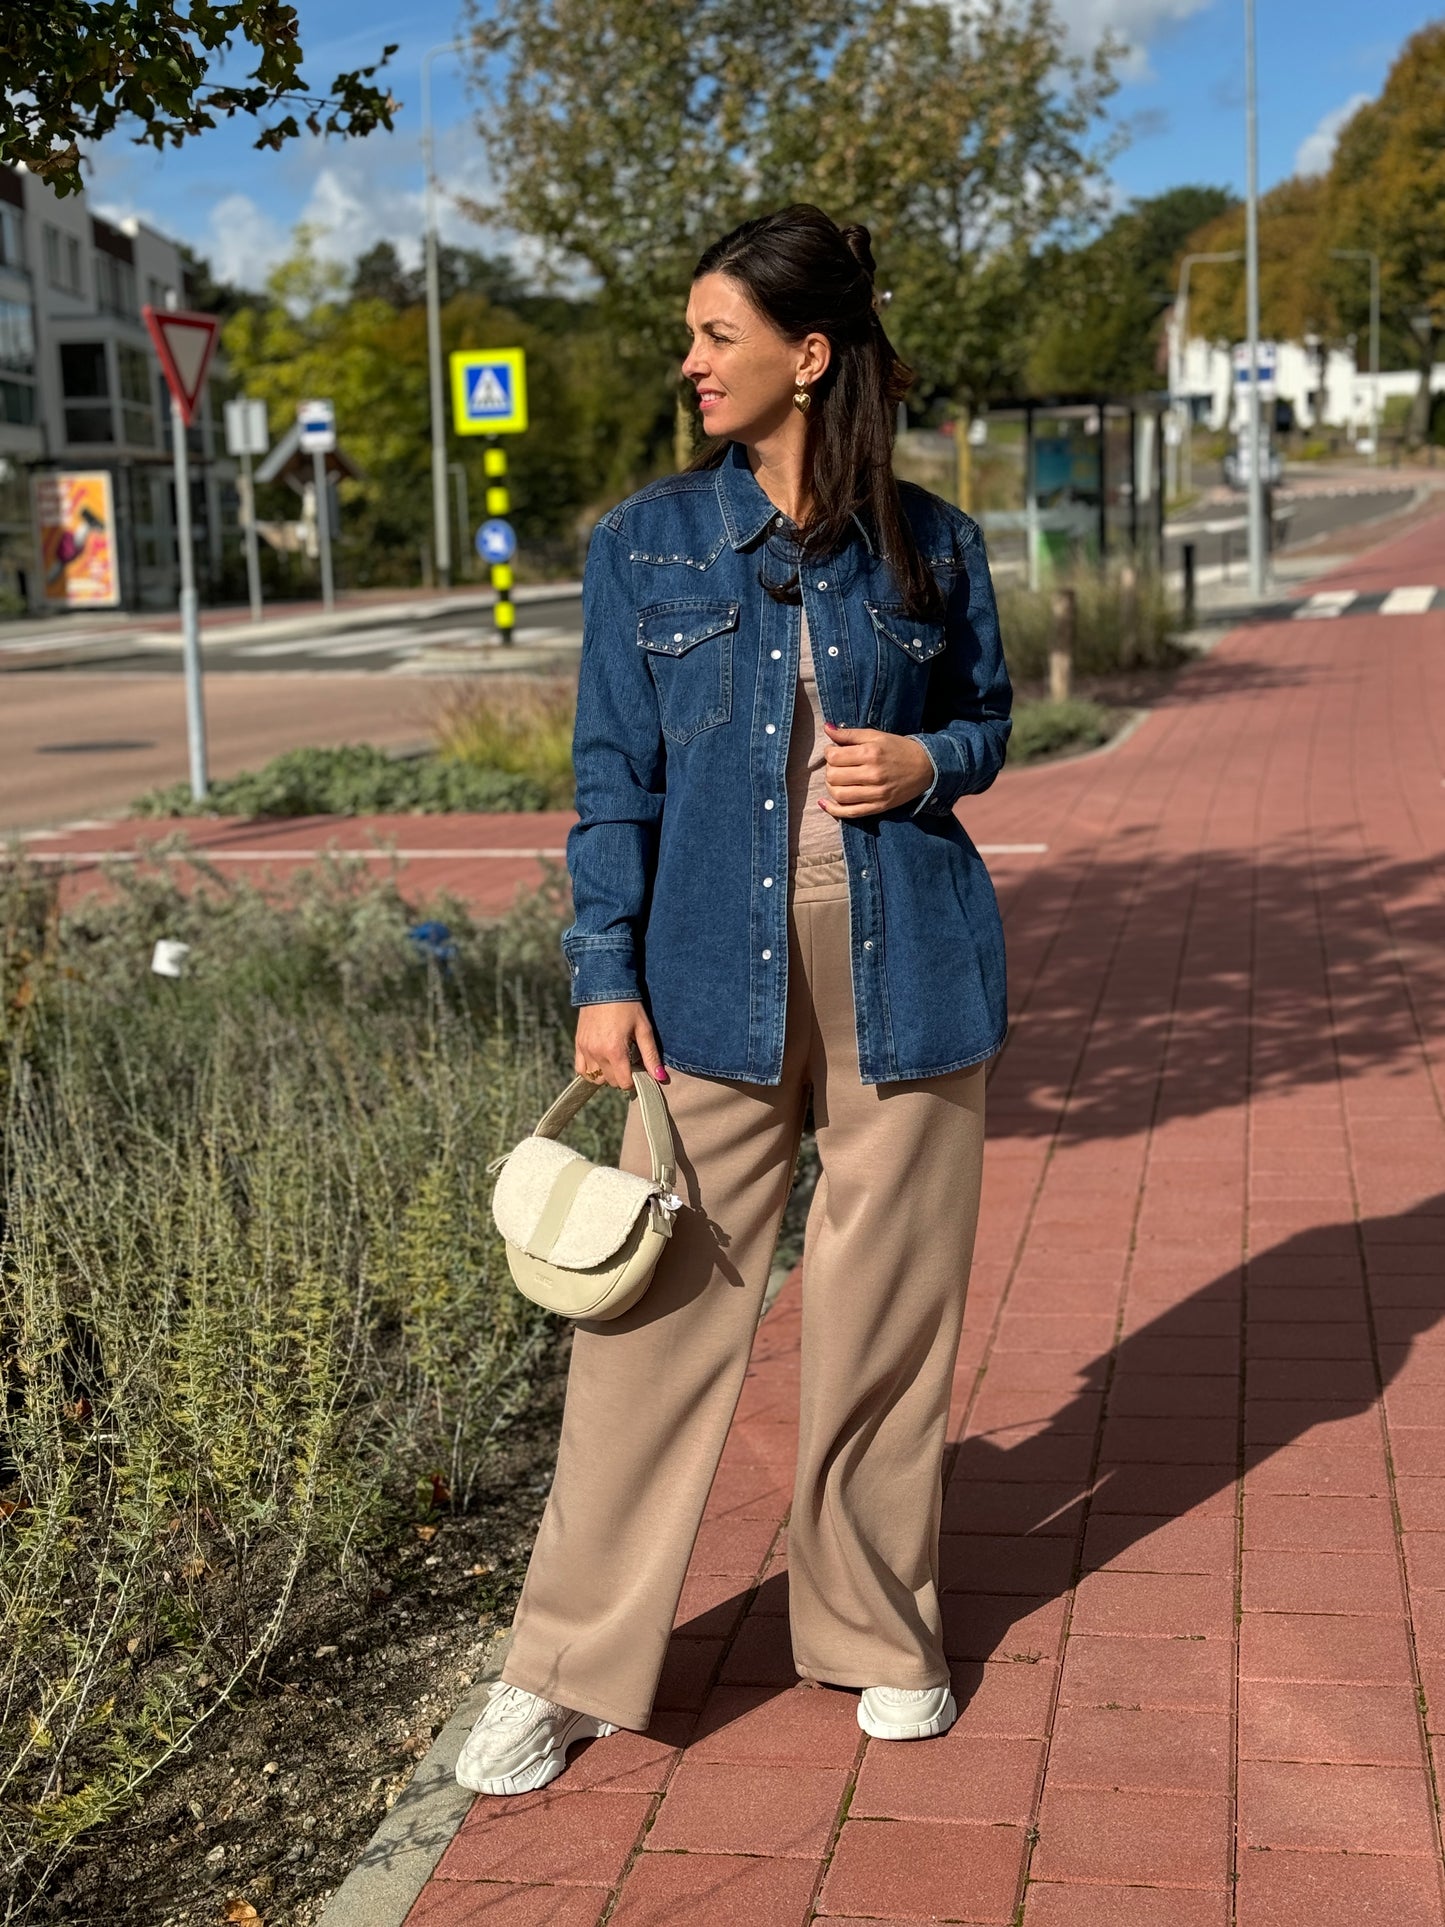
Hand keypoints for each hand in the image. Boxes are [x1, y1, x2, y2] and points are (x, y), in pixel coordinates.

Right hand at [575, 1001, 668, 1089]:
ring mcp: (585, 1049)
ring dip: (607, 1075)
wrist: (605, 985)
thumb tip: (661, 1078)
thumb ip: (651, 1056)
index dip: (634, 1080)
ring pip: (595, 1079)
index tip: (639, 1069)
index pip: (624, 1082)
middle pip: (610, 1082)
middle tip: (629, 1061)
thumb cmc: (628, 1005)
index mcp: (614, 1051)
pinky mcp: (578, 1043)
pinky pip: (581, 1069)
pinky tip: (601, 1062)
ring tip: (616, 1061)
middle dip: (622, 1076)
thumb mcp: (644, 1029)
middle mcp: (597, 1053)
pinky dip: (591, 1071)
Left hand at [818, 723, 933, 816]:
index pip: (834, 757)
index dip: (829, 753)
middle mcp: (873, 774)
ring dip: (830, 787)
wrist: (926, 767)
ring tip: (836, 780)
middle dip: (829, 769)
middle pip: (833, 776)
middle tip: (837, 766)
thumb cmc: (898, 748)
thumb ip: (849, 734)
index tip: (834, 751)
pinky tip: (825, 803)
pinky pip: (850, 813)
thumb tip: (826, 728)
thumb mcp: (875, 735)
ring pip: (838, 795)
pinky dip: (833, 810)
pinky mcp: (878, 807)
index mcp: (871, 753)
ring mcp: (876, 794)